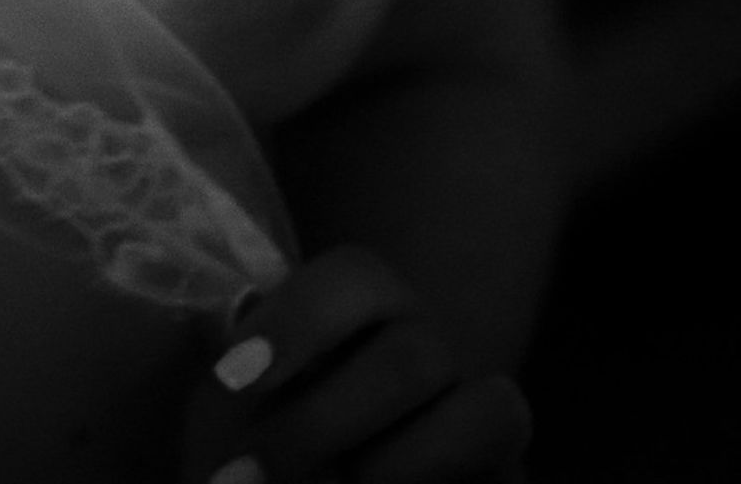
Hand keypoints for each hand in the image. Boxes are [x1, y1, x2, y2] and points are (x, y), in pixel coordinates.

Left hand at [179, 248, 531, 482]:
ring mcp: (478, 415)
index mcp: (366, 313)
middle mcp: (430, 352)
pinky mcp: (506, 474)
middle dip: (325, 424)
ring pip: (490, 410)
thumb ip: (236, 401)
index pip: (356, 276)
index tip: (236, 378)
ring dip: (396, 464)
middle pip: (413, 356)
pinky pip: (507, 477)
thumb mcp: (237, 422)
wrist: (303, 477)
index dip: (301, 319)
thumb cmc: (258, 457)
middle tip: (246, 481)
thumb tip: (232, 406)